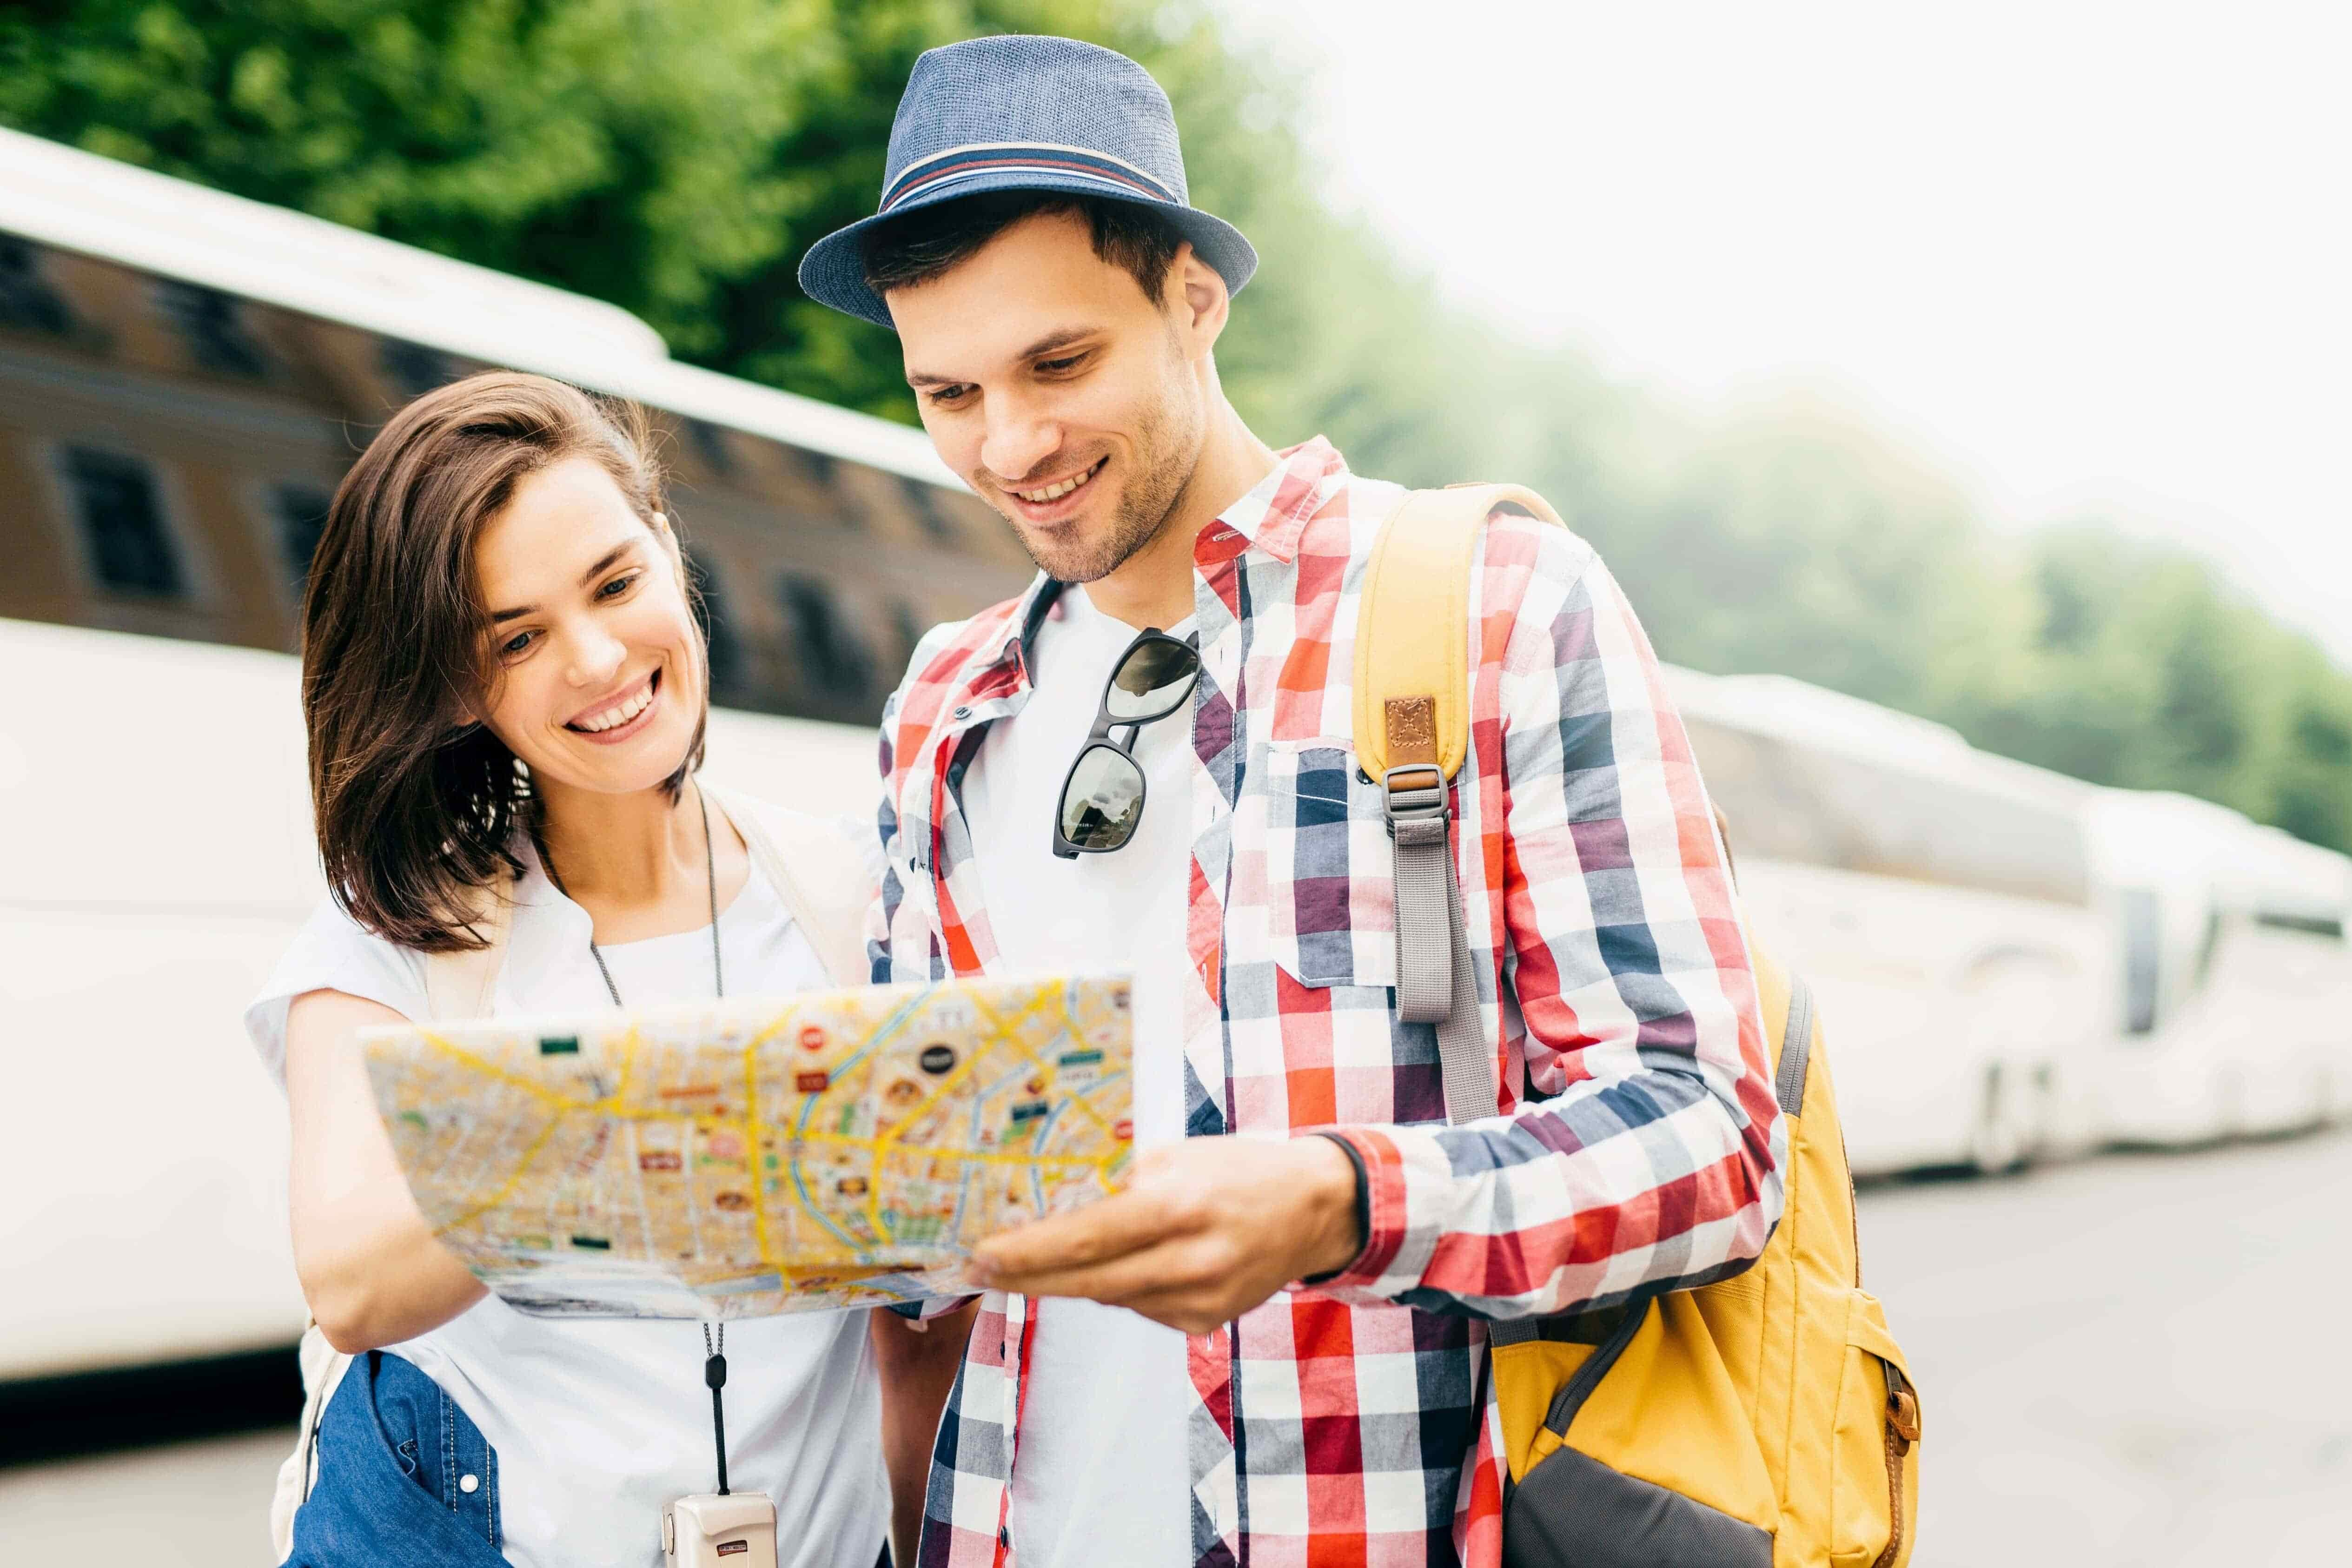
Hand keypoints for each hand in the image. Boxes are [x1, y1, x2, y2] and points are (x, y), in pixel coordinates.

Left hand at [966, 1135, 1362, 1334]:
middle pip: (1089, 1282)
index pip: (1087, 1238)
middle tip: (981, 1270)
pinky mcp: (1207, 1321)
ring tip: (1048, 1258)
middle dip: (1029, 1277)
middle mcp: (1191, 1260)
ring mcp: (1201, 1299)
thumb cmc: (1237, 1169)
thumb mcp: (1176, 1157)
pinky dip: (1123, 1287)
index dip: (1028, 1253)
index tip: (982, 1256)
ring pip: (1111, 1297)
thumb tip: (1050, 1210)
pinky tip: (1135, 1262)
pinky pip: (1141, 1307)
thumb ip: (1119, 1186)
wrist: (1314, 1207)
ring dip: (1076, 1280)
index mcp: (1179, 1206)